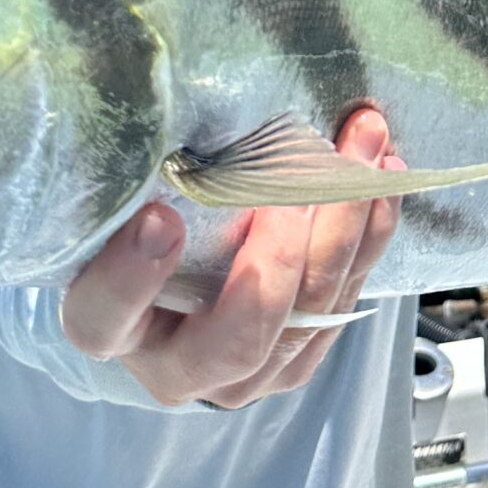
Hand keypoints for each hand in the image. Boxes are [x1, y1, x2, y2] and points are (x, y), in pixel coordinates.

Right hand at [59, 107, 401, 408]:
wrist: (170, 299)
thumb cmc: (138, 229)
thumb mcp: (119, 209)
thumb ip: (139, 181)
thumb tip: (173, 110)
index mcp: (108, 328)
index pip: (105, 315)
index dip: (132, 277)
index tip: (161, 217)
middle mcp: (176, 370)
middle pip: (238, 336)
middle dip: (278, 257)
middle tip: (296, 186)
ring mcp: (246, 376)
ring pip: (306, 320)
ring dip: (343, 230)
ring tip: (361, 149)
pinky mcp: (297, 361)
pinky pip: (344, 303)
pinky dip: (368, 237)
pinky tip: (382, 178)